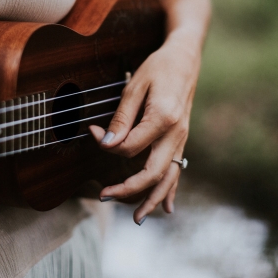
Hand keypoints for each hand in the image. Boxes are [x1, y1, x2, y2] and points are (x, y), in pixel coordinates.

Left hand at [89, 0, 210, 224]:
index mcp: (162, 118)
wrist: (185, 58)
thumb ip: (122, 117)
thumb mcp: (135, 85)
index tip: (92, 133)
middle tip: (104, 196)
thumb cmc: (158, 67)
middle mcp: (176, 133)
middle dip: (128, 189)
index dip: (107, 144)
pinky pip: (178, 170)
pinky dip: (171, 190)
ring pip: (169, 177)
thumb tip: (107, 142)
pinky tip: (167, 207)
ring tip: (137, 219)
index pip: (130, 146)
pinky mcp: (182, 139)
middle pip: (153, 172)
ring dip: (152, 200)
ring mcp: (182, 138)